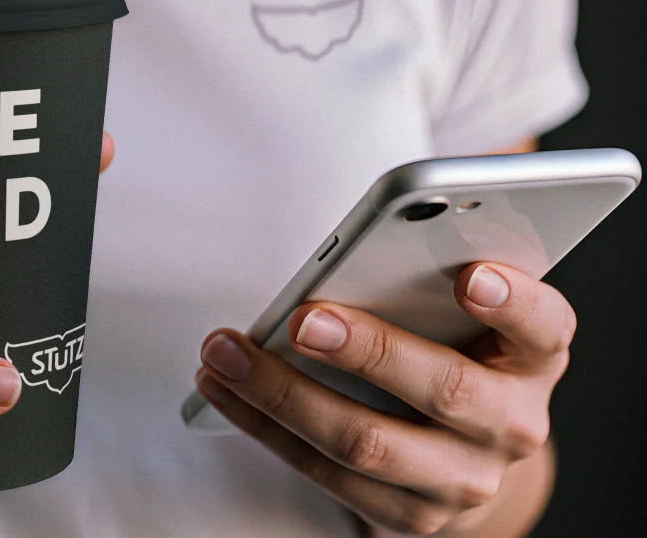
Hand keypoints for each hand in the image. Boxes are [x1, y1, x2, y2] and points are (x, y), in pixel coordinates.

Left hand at [195, 262, 571, 534]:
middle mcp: (513, 422)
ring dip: (283, 394)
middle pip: (443, 388)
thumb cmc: (446, 347)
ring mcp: (466, 478)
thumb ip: (422, 282)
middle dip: (367, 351)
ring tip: (224, 354)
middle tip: (301, 320)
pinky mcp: (414, 517)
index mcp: (534, 355)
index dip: (513, 301)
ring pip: (367, 441)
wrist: (461, 449)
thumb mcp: (455, 312)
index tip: (469, 275)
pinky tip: (225, 389)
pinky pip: (326, 473)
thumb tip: (347, 256)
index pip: (543, 324)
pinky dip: (266, 427)